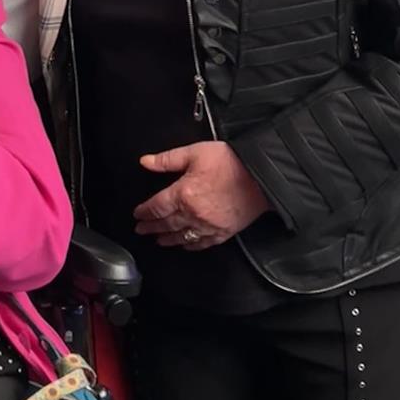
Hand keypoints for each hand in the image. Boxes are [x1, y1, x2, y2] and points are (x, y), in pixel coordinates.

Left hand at [132, 141, 268, 251]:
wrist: (262, 175)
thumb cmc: (231, 162)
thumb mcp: (195, 152)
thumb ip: (167, 159)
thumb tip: (146, 161)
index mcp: (183, 193)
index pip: (156, 207)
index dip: (144, 212)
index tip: (137, 215)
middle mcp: (193, 213)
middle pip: (166, 224)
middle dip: (151, 228)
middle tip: (142, 230)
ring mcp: (208, 226)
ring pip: (182, 237)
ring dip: (167, 239)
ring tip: (158, 240)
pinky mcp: (224, 232)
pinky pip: (203, 244)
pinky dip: (191, 246)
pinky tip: (185, 246)